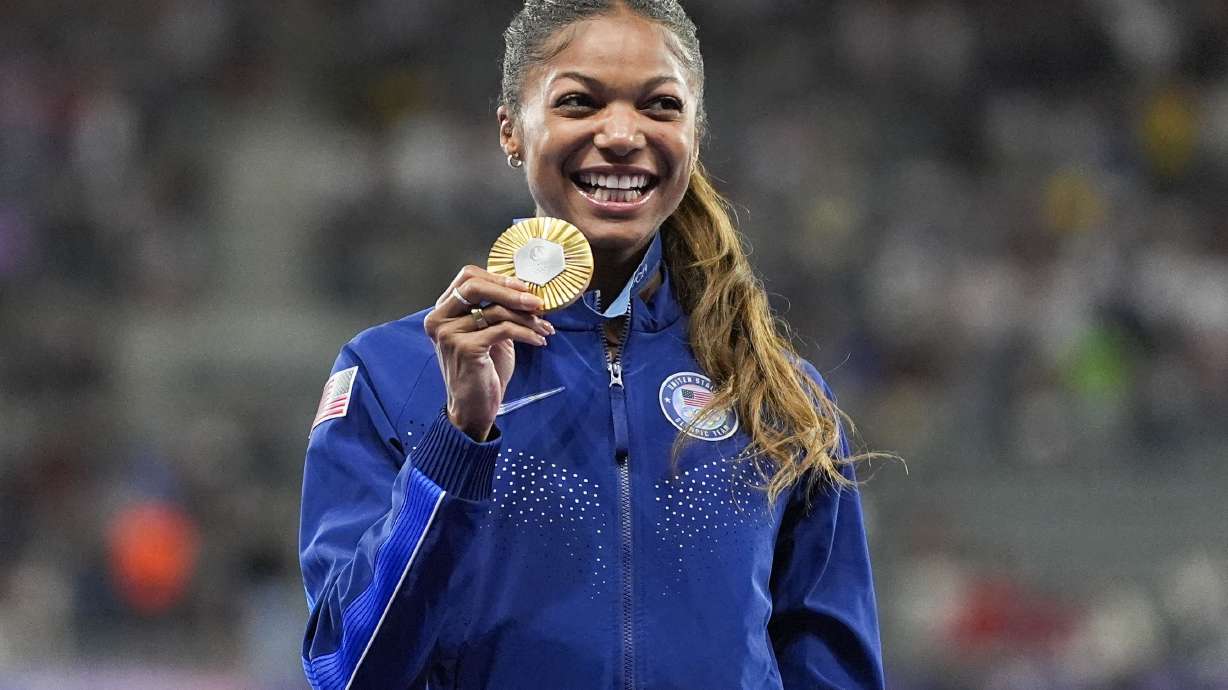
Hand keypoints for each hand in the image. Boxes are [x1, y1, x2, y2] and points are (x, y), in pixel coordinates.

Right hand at [424, 266, 553, 440]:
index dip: (498, 278)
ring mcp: (449, 334)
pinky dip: (527, 333)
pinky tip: (539, 340)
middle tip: (538, 303)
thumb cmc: (482, 371)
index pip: (467, 277)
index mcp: (442, 311)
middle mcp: (439, 320)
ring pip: (496, 310)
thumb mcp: (488, 334)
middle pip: (476, 286)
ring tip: (545, 327)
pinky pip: (504, 329)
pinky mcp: (465, 348)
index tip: (524, 288)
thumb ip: (495, 310)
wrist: (473, 409)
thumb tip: (526, 291)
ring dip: (528, 318)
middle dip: (512, 291)